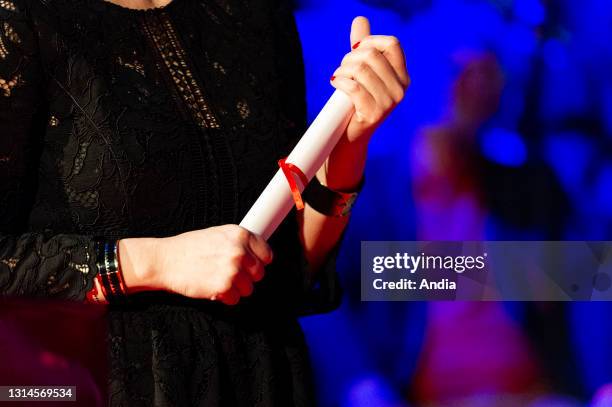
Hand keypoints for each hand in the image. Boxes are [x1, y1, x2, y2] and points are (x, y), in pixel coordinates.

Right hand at [119, 225, 272, 305]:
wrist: (165, 260)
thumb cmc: (189, 247)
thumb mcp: (217, 234)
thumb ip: (239, 242)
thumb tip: (258, 253)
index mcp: (240, 234)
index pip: (267, 253)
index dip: (259, 261)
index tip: (251, 265)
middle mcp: (239, 251)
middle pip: (259, 273)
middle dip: (246, 277)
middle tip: (230, 274)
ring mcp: (232, 270)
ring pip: (249, 289)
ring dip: (236, 288)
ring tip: (219, 279)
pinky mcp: (223, 287)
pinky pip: (235, 299)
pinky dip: (224, 297)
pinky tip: (212, 287)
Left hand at [331, 16, 409, 144]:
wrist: (350, 136)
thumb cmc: (356, 101)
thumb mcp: (363, 72)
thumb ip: (363, 46)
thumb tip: (360, 19)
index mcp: (402, 76)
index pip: (392, 44)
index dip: (370, 41)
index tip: (355, 50)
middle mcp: (400, 89)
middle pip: (372, 55)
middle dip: (350, 58)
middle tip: (342, 69)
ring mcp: (389, 103)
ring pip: (361, 69)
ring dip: (342, 70)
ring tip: (338, 77)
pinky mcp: (374, 114)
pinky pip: (353, 87)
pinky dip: (339, 82)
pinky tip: (335, 84)